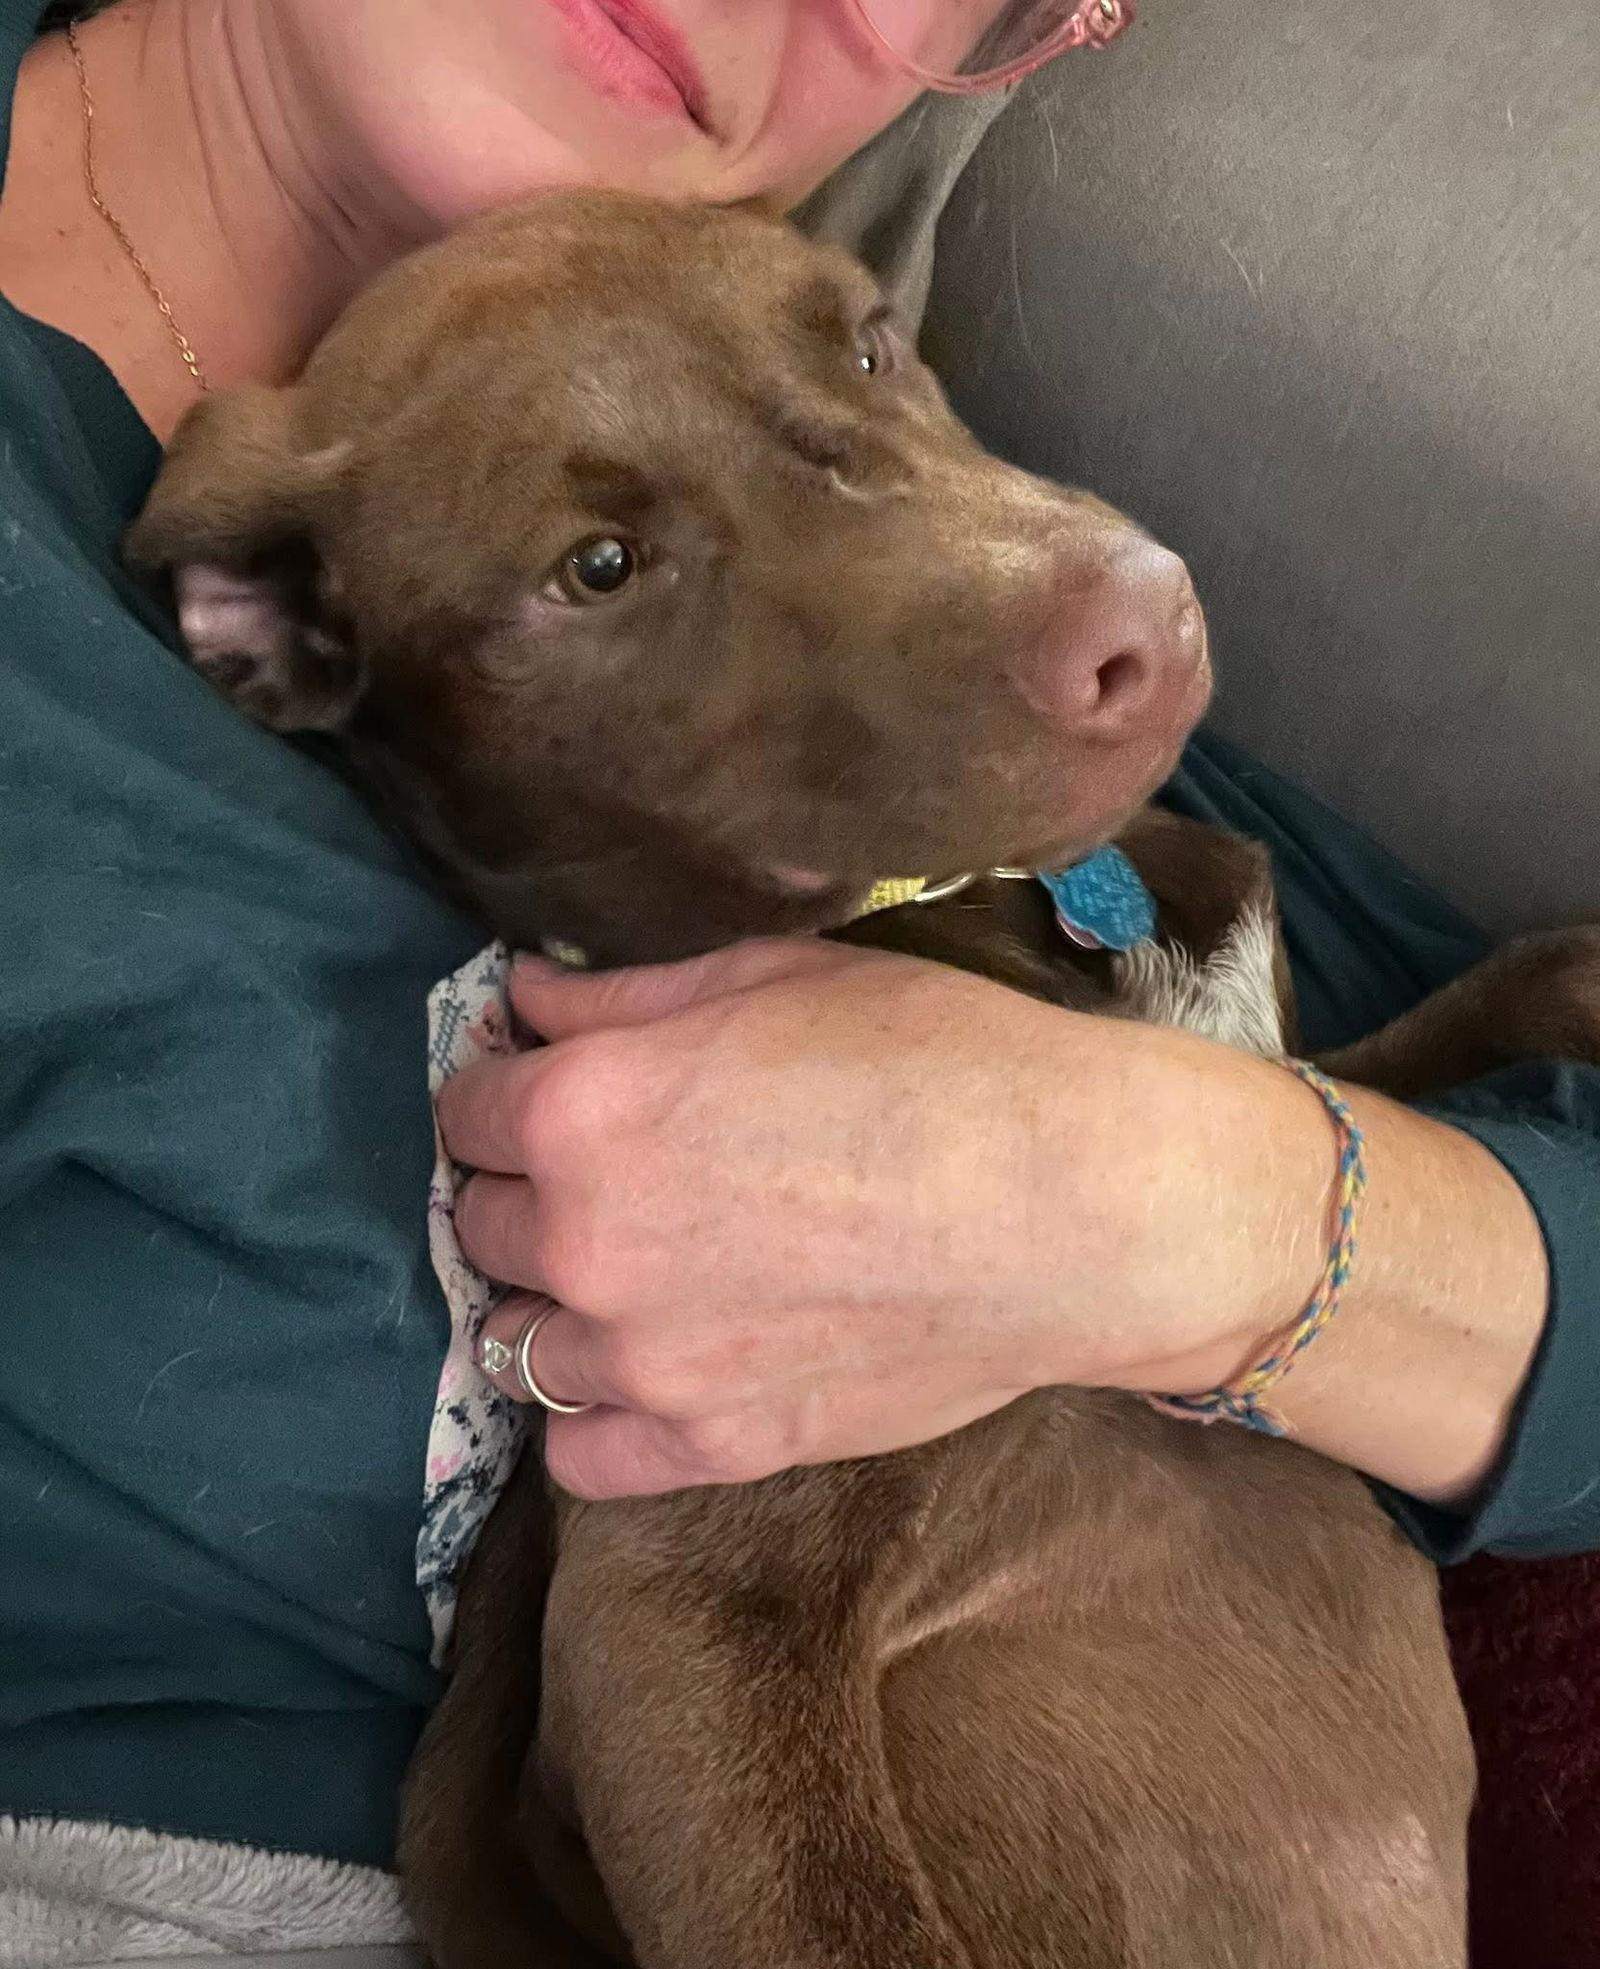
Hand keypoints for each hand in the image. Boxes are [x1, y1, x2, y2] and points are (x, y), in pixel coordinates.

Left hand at [438, 939, 1348, 1498]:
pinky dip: (593, 1411)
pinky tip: (651, 1363)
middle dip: (532, 1189)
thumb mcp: (773, 978)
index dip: (511, 1088)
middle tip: (619, 1171)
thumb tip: (524, 999)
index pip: (464, 1108)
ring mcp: (643, 1361)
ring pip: (518, 1341)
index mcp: (583, 1111)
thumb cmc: (936, 1058)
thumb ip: (620, 996)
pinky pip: (578, 1452)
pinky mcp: (710, 1446)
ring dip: (557, 1299)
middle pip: (485, 1224)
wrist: (1072, 1202)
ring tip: (639, 1268)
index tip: (559, 1088)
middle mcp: (583, 1243)